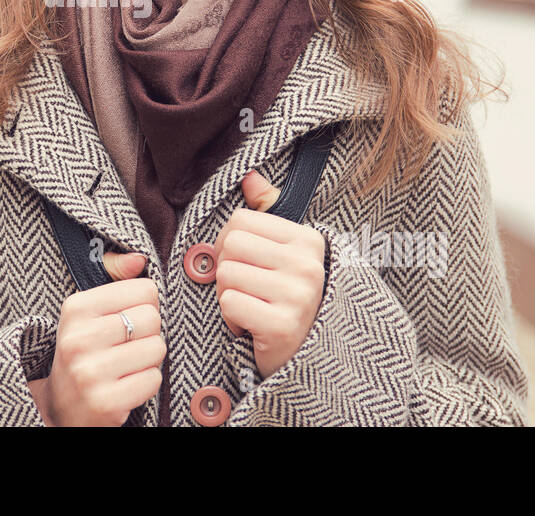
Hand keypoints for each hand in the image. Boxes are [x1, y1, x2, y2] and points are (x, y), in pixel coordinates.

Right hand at [34, 252, 164, 426]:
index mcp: (76, 308)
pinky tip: (126, 384)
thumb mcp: (88, 311)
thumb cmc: (83, 351)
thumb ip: (113, 278)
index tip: (125, 319)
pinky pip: (153, 379)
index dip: (144, 305)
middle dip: (148, 333)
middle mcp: (79, 339)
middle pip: (153, 318)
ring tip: (126, 365)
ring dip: (149, 358)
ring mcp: (90, 373)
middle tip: (127, 345)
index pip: (144, 290)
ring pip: (157, 348)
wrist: (62, 407)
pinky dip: (147, 382)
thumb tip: (138, 259)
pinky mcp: (106, 403)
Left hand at [213, 170, 326, 379]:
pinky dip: (232, 319)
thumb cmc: (288, 300)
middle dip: (228, 271)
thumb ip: (267, 212)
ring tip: (253, 308)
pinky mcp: (282, 326)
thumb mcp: (285, 253)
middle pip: (230, 246)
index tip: (247, 265)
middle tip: (248, 291)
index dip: (230, 244)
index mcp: (308, 241)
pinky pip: (228, 304)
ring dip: (229, 297)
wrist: (308, 359)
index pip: (240, 221)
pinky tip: (253, 327)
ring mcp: (298, 296)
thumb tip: (249, 176)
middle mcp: (308, 265)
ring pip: (225, 276)